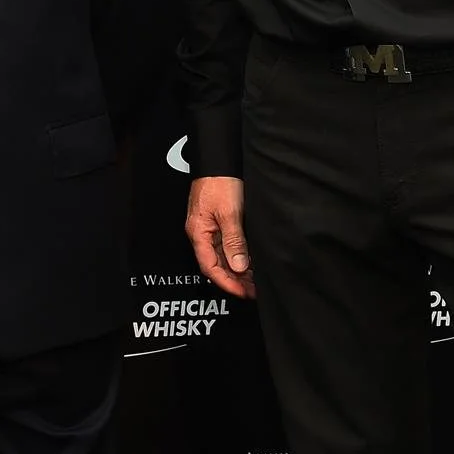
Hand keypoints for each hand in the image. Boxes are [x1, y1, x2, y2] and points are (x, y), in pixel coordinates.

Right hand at [185, 175, 254, 298]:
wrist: (218, 161)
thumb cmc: (218, 181)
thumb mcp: (229, 213)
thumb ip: (233, 240)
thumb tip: (238, 266)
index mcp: (198, 232)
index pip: (210, 267)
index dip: (227, 283)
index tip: (243, 292)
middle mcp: (202, 233)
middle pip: (216, 264)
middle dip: (234, 279)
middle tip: (254, 290)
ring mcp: (209, 228)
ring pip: (222, 256)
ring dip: (237, 270)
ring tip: (255, 280)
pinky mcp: (218, 222)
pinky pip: (226, 246)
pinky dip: (238, 256)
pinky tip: (250, 262)